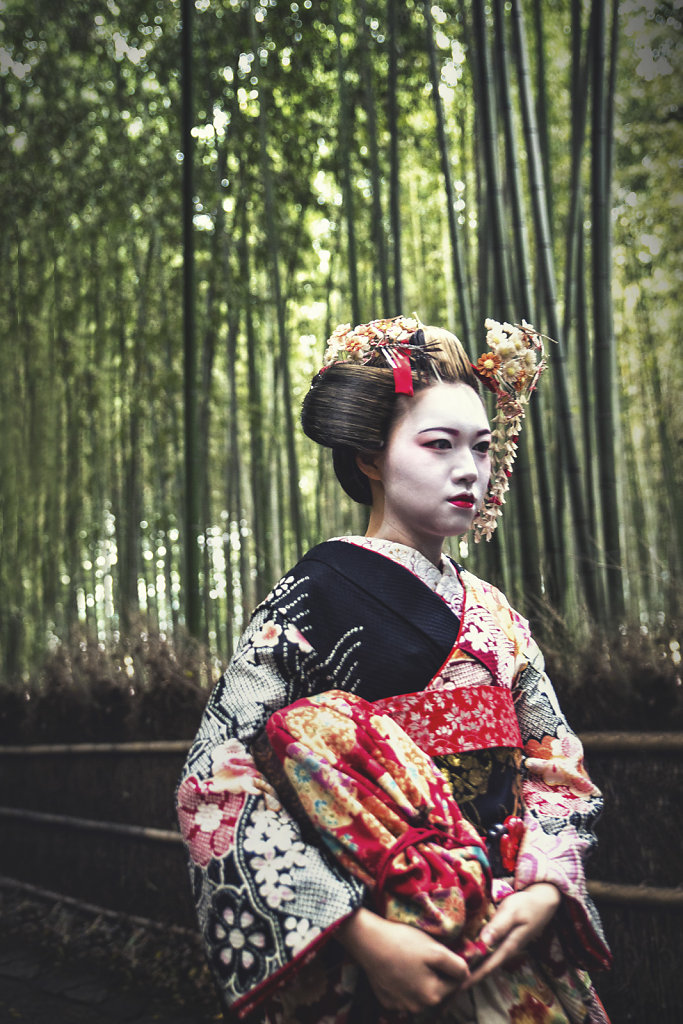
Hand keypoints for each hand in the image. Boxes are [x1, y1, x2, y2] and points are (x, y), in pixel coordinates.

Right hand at [337, 908, 469, 1013]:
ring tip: (409, 961)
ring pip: (420, 995)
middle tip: (423, 956)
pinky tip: (397, 969)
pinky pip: (403, 996)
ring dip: (420, 982)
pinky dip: (404, 985)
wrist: (368, 942)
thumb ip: (456, 966)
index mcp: (433, 996)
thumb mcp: (435, 949)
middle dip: (435, 976)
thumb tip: (467, 975)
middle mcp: (418, 1008)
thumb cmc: (403, 943)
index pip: (454, 984)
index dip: (450, 966)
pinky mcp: (387, 1002)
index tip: (439, 953)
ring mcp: (400, 1007)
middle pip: (436, 991)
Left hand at [461, 882, 560, 989]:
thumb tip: (484, 942)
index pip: (488, 967)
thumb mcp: (512, 912)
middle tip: (450, 988)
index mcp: (508, 947)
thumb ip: (499, 926)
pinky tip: (465, 958)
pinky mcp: (502, 940)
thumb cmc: (527, 905)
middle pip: (485, 969)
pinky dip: (476, 959)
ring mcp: (504, 946)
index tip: (458, 988)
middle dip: (469, 979)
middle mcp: (505, 951)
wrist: (542, 902)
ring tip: (454, 977)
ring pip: (486, 962)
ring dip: (472, 970)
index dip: (473, 978)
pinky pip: (487, 953)